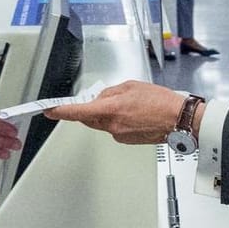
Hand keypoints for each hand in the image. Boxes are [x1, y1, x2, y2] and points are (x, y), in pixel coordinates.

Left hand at [46, 81, 187, 144]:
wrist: (178, 120)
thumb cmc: (160, 102)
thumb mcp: (131, 86)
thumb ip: (111, 92)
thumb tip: (100, 98)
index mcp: (111, 109)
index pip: (78, 112)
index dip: (61, 112)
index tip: (50, 111)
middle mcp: (112, 126)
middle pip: (89, 118)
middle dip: (90, 109)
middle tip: (102, 99)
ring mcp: (119, 135)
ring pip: (102, 123)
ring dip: (108, 114)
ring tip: (130, 105)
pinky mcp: (126, 141)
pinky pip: (114, 129)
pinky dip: (118, 121)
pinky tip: (134, 115)